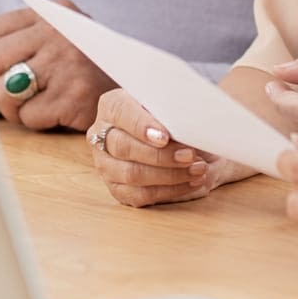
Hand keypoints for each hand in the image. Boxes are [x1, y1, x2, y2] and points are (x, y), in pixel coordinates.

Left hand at [0, 0, 113, 131]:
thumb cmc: (86, 71)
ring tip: (26, 108)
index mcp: (54, 12)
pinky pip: (29, 114)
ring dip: (8, 107)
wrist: (138, 94)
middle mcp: (62, 31)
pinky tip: (51, 115)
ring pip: (5, 89)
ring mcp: (70, 61)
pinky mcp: (75, 94)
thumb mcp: (53, 45)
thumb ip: (11, 43)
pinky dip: (32, 121)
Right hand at [88, 88, 239, 208]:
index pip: (121, 113)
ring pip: (132, 174)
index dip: (142, 126)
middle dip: (161, 155)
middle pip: (124, 147)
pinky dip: (169, 190)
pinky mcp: (117, 188)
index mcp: (111, 106)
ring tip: (197, 170)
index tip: (165, 137)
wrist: (168, 135)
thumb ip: (170, 108)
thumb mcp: (167, 104)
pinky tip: (190, 182)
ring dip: (169, 175)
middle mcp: (101, 135)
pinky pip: (140, 195)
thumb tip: (187, 122)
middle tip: (189, 156)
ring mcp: (105, 164)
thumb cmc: (167, 114)